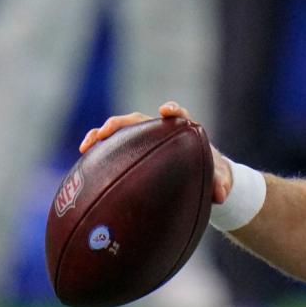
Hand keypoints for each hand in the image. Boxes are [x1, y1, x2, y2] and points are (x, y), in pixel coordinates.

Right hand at [79, 102, 232, 204]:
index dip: (172, 110)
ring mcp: (145, 140)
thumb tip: (221, 196)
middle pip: (139, 120)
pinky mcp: (133, 151)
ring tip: (87, 145)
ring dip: (103, 134)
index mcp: (184, 132)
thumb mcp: (219, 179)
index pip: (179, 115)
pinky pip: (114, 148)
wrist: (201, 179)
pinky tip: (84, 165)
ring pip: (122, 132)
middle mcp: (161, 132)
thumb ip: (221, 184)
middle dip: (122, 122)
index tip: (165, 111)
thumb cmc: (211, 175)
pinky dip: (100, 152)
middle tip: (106, 131)